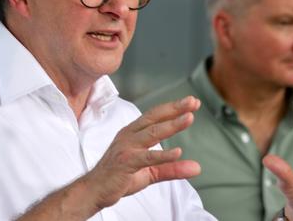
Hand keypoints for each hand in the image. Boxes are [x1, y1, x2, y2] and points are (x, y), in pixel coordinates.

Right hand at [83, 96, 201, 209]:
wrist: (95, 190)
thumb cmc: (120, 176)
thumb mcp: (151, 171)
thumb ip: (173, 168)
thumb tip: (197, 168)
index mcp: (133, 132)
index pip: (156, 115)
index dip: (173, 108)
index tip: (193, 102)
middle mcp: (129, 136)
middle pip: (155, 118)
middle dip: (175, 108)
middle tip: (193, 101)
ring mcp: (126, 148)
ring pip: (152, 133)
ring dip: (172, 125)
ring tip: (189, 118)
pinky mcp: (125, 163)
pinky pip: (146, 157)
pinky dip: (162, 155)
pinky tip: (177, 152)